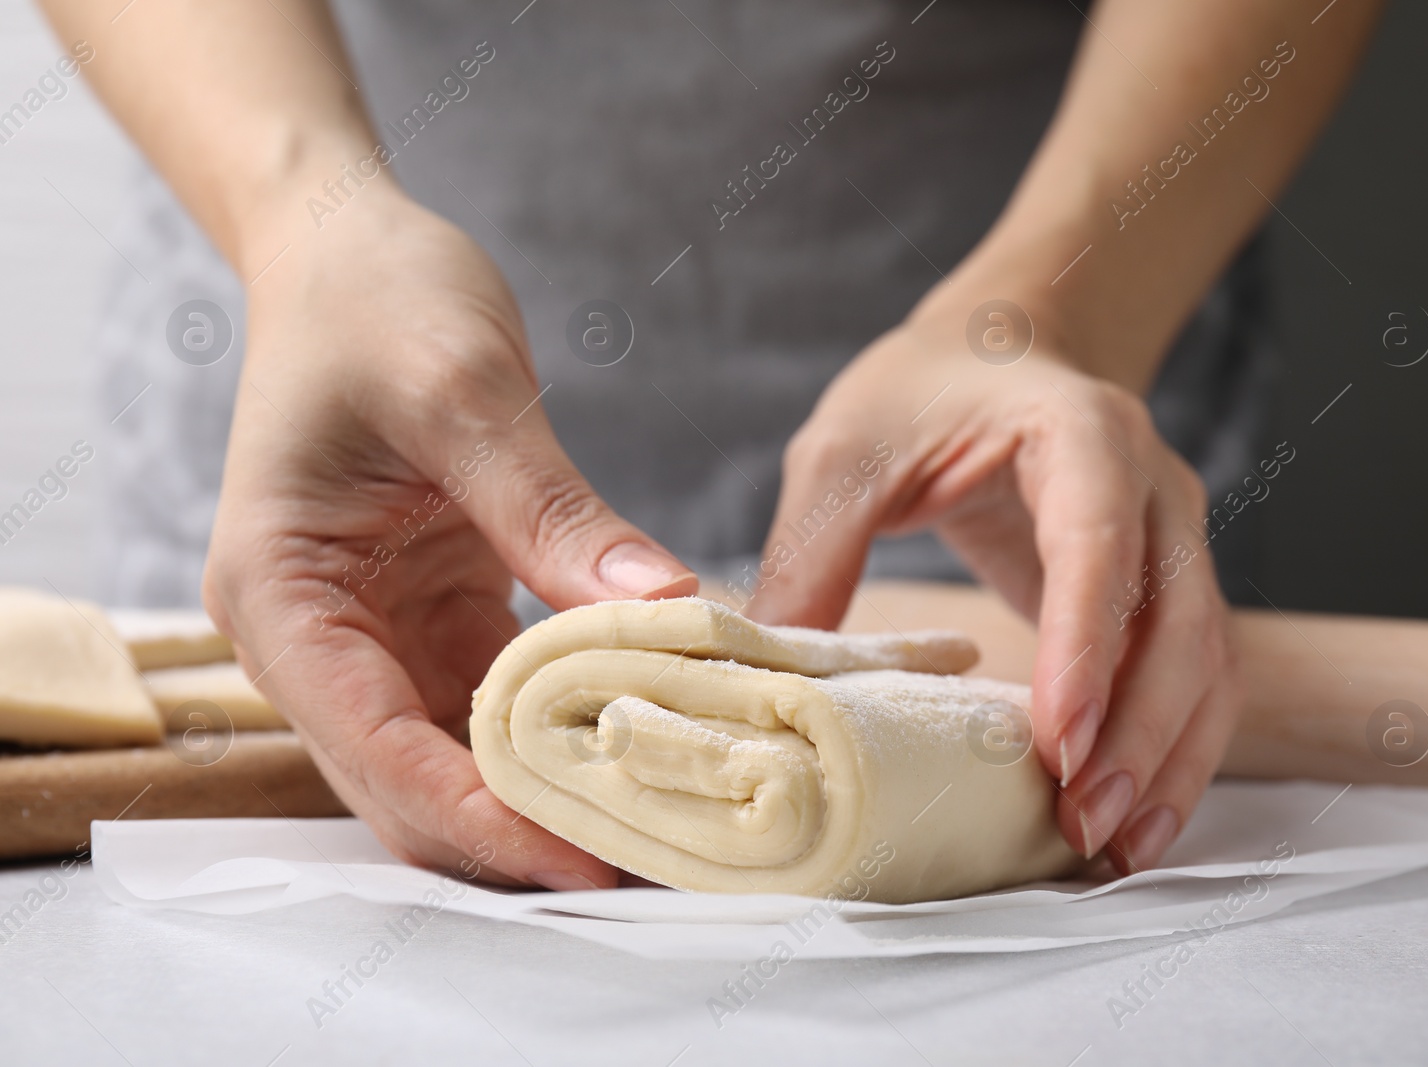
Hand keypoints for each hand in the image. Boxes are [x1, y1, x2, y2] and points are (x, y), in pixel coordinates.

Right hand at [202, 190, 696, 888]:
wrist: (348, 251)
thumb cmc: (376, 300)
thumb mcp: (466, 392)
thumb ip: (552, 510)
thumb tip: (662, 610)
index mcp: (278, 591)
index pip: (370, 744)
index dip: (476, 815)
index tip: (582, 854)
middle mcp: (311, 633)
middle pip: (404, 781)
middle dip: (514, 832)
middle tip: (642, 859)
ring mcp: (370, 631)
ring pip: (451, 759)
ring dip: (541, 796)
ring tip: (653, 822)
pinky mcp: (429, 615)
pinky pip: (492, 704)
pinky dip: (559, 731)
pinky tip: (639, 743)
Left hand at [745, 312, 1239, 874]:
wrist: (997, 350)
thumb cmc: (920, 390)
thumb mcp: (844, 451)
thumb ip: (812, 551)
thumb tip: (774, 674)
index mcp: (1079, 432)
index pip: (1098, 546)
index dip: (1085, 648)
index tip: (1061, 743)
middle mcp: (1152, 484)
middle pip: (1180, 620)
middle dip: (1139, 731)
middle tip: (1081, 821)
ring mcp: (1176, 536)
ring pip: (1209, 660)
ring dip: (1171, 757)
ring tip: (1116, 847)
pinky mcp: (1168, 584)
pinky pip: (1200, 674)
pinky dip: (1176, 748)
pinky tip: (1134, 814)